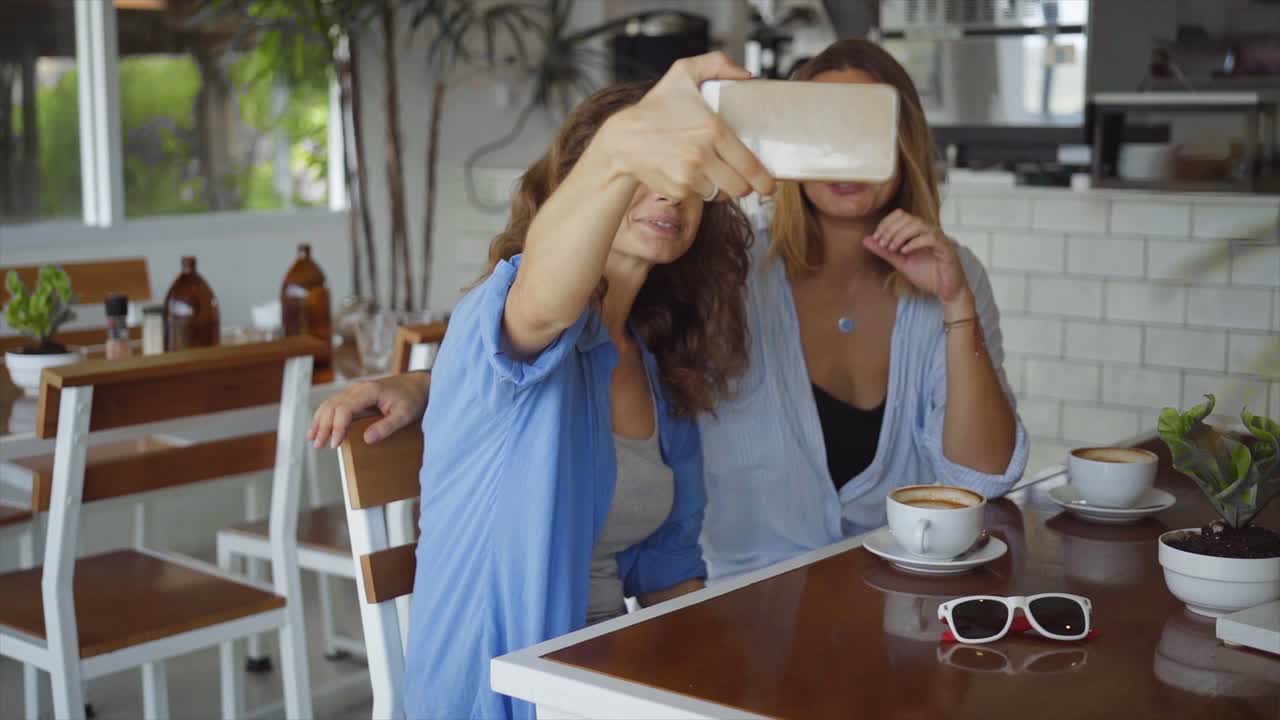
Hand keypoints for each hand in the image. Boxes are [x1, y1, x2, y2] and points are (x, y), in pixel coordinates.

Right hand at [308, 372, 430, 448]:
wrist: (417, 385)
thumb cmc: (412, 398)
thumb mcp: (405, 415)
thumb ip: (386, 426)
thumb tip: (367, 439)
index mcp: (369, 391)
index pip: (344, 409)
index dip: (337, 427)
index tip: (335, 443)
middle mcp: (358, 389)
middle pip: (332, 406)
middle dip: (323, 427)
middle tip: (319, 445)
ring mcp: (355, 391)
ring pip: (329, 404)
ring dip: (319, 421)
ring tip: (313, 439)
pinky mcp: (354, 396)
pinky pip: (334, 404)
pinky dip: (324, 416)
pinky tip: (318, 427)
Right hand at [598, 52, 774, 201]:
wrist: (622, 139)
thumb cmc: (654, 108)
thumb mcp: (683, 72)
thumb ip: (717, 64)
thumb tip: (747, 76)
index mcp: (712, 130)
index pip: (749, 165)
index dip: (763, 180)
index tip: (769, 186)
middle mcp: (702, 156)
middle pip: (740, 187)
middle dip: (745, 186)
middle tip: (742, 179)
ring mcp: (688, 177)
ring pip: (721, 194)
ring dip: (721, 187)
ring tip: (712, 172)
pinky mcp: (677, 191)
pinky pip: (700, 197)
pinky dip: (700, 190)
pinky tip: (691, 174)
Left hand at [864, 210, 968, 305]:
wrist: (945, 290)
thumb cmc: (927, 274)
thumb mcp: (900, 262)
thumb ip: (884, 251)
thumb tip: (866, 240)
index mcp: (917, 231)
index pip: (900, 215)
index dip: (885, 223)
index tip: (876, 238)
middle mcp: (928, 230)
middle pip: (907, 218)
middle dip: (890, 229)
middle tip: (882, 244)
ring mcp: (938, 238)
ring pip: (918, 224)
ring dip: (900, 235)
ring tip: (892, 248)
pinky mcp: (946, 248)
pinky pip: (930, 238)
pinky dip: (914, 243)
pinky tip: (904, 252)